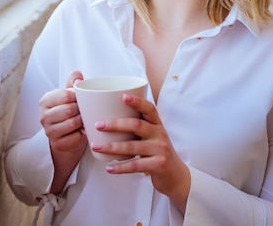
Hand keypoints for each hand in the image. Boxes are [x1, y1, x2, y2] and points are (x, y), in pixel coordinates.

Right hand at [39, 71, 87, 192]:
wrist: (66, 136)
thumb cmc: (69, 111)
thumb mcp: (70, 95)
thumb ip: (73, 82)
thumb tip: (78, 77)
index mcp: (45, 101)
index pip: (65, 95)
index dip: (77, 97)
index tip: (81, 99)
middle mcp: (44, 116)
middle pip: (69, 109)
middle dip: (81, 110)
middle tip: (85, 111)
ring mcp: (49, 132)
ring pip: (73, 123)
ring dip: (82, 122)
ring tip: (84, 120)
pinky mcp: (57, 144)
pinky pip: (76, 137)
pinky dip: (82, 135)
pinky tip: (82, 132)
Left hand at [90, 94, 190, 212]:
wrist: (176, 176)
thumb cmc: (158, 153)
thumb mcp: (153, 137)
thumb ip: (138, 128)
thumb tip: (109, 120)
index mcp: (157, 125)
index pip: (149, 109)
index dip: (137, 101)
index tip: (123, 96)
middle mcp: (160, 135)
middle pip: (137, 125)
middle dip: (115, 125)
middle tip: (99, 125)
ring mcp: (160, 150)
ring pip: (132, 147)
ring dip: (111, 147)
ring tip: (96, 146)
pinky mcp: (158, 165)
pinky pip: (135, 165)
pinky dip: (120, 167)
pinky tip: (109, 168)